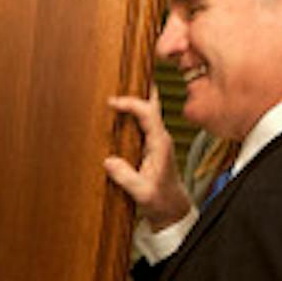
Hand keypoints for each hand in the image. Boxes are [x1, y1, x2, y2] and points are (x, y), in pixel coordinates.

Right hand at [103, 90, 193, 228]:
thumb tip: (108, 161)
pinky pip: (143, 121)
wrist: (173, 209)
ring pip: (148, 110)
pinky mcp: (152, 145)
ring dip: (135, 97)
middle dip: (140, 87)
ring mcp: (157, 140)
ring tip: (120, 83)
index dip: (131, 104)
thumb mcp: (142, 193)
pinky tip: (121, 108)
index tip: (113, 101)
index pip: (148, 114)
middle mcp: (161, 138)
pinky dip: (133, 111)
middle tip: (125, 71)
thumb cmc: (160, 201)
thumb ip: (127, 178)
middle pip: (153, 104)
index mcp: (161, 145)